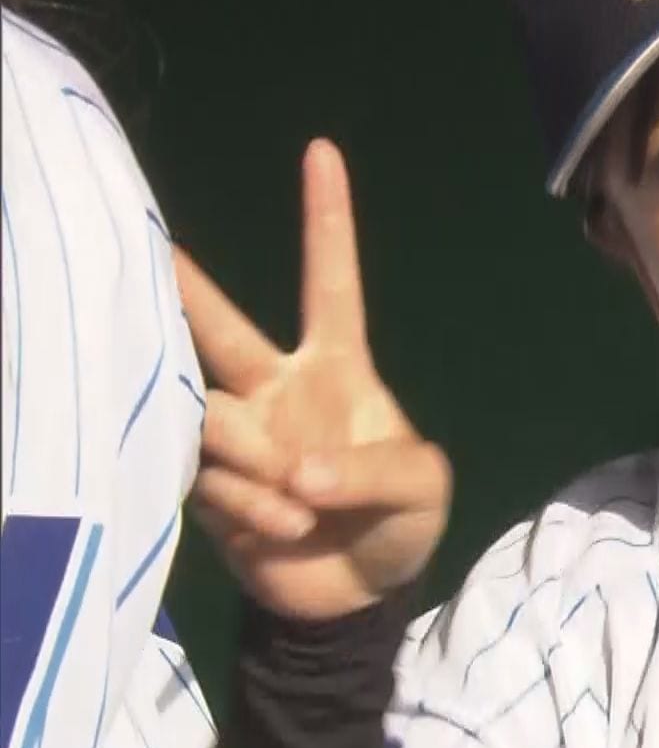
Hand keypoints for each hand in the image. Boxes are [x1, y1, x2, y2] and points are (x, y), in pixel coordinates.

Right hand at [175, 138, 449, 620]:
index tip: (322, 151)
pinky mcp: (209, 486)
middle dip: (184, 287)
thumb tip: (297, 469)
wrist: (359, 596)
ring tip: (298, 506)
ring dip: (255, 463)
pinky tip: (279, 528)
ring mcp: (239, 435)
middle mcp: (276, 388)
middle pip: (221, 327)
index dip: (326, 220)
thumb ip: (372, 469)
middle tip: (148, 243)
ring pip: (211, 417)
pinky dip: (249, 506)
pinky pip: (208, 480)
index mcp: (338, 367)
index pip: (331, 282)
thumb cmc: (403, 521)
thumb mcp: (421, 487)